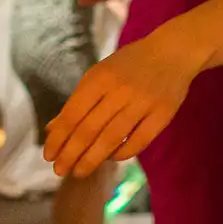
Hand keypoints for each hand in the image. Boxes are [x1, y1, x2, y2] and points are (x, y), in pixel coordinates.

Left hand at [44, 33, 206, 176]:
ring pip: (111, 139)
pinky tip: (110, 159)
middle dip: (71, 154)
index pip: (72, 115)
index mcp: (99, 78)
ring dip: (92, 159)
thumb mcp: (99, 74)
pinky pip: (138, 142)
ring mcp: (142, 103)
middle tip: (60, 170)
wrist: (173, 51)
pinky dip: (121, 154)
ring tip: (79, 172)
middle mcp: (119, 91)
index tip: (48, 156)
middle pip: (89, 130)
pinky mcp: (162, 115)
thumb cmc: (130, 63)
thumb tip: (53, 130)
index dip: (58, 138)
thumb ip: (77, 102)